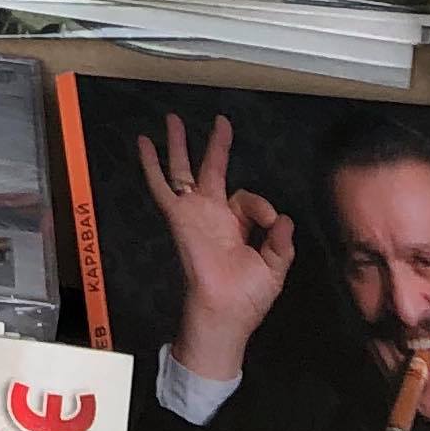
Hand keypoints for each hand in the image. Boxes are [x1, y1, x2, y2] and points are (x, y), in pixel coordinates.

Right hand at [132, 110, 295, 391]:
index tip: (270, 221)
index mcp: (236, 224)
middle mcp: (214, 214)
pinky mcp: (179, 217)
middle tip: (220, 122)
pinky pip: (162, 187)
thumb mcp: (274, 267)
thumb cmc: (248, 296)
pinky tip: (144, 143)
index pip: (248, 198)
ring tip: (173, 118)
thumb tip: (284, 218)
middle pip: (213, 169)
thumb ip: (281, 242)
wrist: (225, 311)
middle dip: (216, 146)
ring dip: (178, 144)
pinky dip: (151, 165)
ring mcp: (194, 213)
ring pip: (184, 170)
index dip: (261, 205)